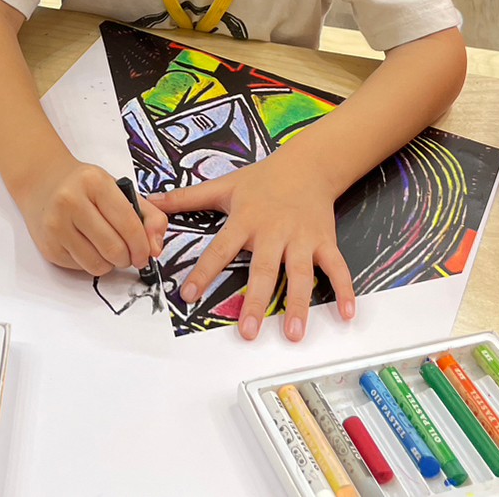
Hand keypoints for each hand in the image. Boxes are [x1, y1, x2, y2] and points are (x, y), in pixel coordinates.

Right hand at [12, 157, 166, 275]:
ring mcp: (55, 225)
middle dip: (128, 258)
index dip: (142, 246)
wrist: (43, 181)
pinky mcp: (48, 246)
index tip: (146, 254)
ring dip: (110, 264)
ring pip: (97, 264)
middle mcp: (70, 201)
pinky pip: (81, 268)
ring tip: (108, 249)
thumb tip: (156, 249)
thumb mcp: (120, 190)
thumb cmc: (86, 187)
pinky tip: (88, 247)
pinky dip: (92, 263)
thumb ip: (148, 215)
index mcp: (94, 182)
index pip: (128, 224)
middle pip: (114, 249)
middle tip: (129, 255)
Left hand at [152, 154, 355, 342]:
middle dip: (257, 301)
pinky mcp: (324, 241)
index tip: (189, 296)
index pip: (220, 249)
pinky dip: (344, 289)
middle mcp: (274, 231)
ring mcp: (301, 238)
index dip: (204, 272)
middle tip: (249, 331)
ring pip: (301, 274)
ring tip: (294, 334)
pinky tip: (346, 314)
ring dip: (299, 305)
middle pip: (264, 270)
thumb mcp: (223, 185)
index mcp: (245, 220)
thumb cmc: (262, 179)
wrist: (307, 164)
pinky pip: (337, 267)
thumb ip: (187, 198)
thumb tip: (151, 201)